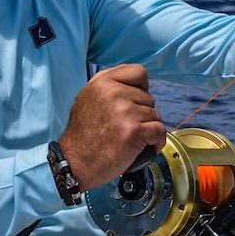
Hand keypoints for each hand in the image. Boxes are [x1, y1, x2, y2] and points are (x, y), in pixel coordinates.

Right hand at [58, 64, 166, 191]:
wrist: (74, 163)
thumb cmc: (82, 135)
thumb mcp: (87, 98)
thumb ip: (109, 86)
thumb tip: (134, 85)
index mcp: (103, 82)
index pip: (139, 72)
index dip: (141, 88)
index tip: (134, 102)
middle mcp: (114, 93)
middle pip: (149, 97)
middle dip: (142, 113)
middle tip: (124, 127)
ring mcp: (126, 111)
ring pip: (155, 115)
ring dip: (147, 129)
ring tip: (130, 139)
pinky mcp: (135, 131)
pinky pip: (160, 131)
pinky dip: (156, 142)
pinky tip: (145, 148)